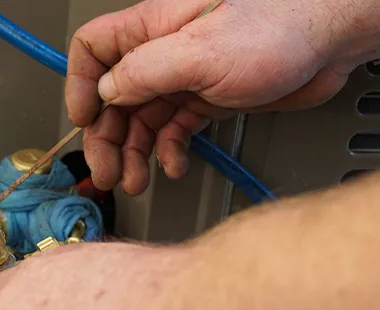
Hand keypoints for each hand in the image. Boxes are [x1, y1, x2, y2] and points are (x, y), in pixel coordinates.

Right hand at [66, 0, 379, 193]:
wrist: (330, 42)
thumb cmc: (278, 26)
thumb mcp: (200, 53)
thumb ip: (144, 72)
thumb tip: (106, 91)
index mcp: (151, 30)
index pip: (93, 51)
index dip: (81, 86)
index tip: (82, 120)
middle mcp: (163, 55)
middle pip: (114, 97)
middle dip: (107, 137)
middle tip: (107, 171)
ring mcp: (185, 79)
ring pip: (142, 120)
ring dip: (135, 153)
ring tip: (134, 180)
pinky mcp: (208, 100)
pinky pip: (174, 130)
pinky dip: (169, 151)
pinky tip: (174, 166)